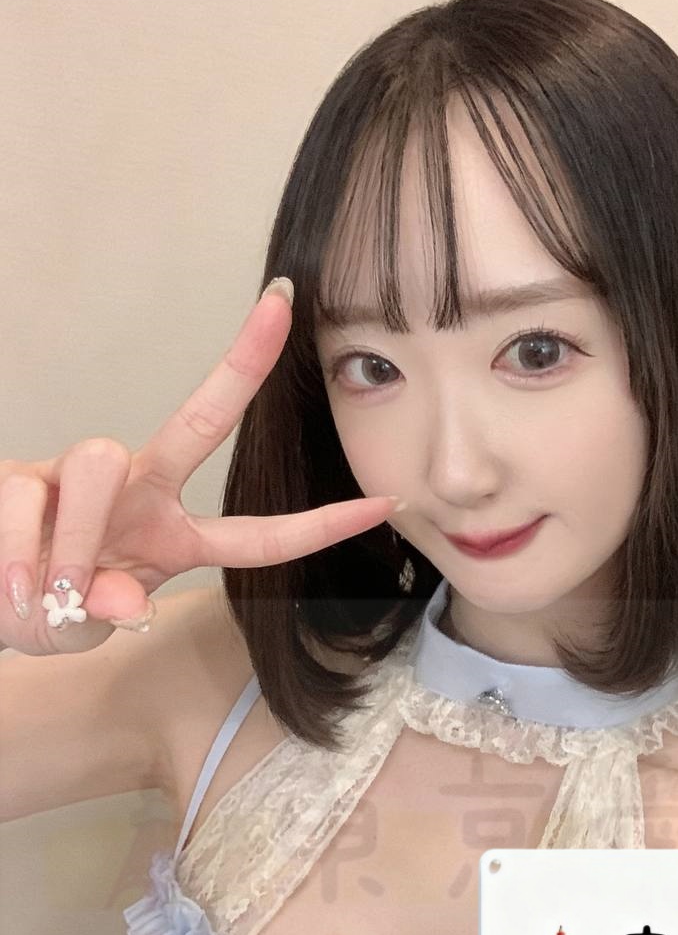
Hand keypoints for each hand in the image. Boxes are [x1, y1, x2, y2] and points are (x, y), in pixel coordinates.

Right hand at [0, 282, 400, 656]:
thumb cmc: (43, 607)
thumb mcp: (82, 626)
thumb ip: (110, 612)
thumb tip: (126, 601)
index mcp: (173, 535)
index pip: (258, 533)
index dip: (320, 525)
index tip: (385, 503)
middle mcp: (139, 489)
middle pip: (198, 422)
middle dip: (242, 366)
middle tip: (281, 308)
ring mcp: (80, 474)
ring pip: (100, 461)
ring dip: (75, 540)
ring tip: (46, 594)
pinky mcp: (21, 472)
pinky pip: (29, 498)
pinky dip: (22, 555)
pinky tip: (14, 587)